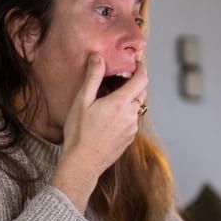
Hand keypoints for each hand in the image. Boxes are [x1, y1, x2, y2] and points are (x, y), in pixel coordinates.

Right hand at [51, 53, 147, 207]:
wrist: (83, 163)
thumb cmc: (79, 132)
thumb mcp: (82, 102)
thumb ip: (92, 78)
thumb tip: (98, 57)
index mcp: (121, 103)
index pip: (141, 79)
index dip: (141, 67)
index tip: (136, 61)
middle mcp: (131, 115)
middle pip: (141, 92)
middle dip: (134, 82)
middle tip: (119, 77)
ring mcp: (132, 128)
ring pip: (136, 107)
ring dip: (128, 99)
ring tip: (110, 98)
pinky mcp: (129, 138)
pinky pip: (131, 120)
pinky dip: (125, 113)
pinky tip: (108, 116)